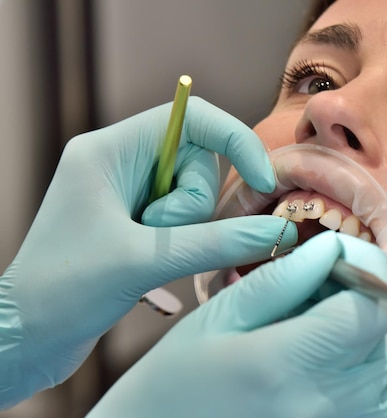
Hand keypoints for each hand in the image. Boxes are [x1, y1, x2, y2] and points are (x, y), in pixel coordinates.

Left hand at [0, 97, 296, 407]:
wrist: (25, 338)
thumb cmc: (64, 291)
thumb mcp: (146, 260)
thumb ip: (217, 242)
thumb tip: (279, 231)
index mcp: (110, 150)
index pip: (190, 117)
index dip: (234, 140)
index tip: (261, 181)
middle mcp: (121, 163)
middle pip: (198, 163)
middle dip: (194, 206)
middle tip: (159, 238)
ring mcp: (129, 194)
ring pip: (196, 197)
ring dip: (188, 231)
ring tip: (148, 258)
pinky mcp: (135, 223)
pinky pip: (185, 220)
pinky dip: (185, 242)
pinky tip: (156, 266)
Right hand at [88, 231, 386, 417]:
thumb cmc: (178, 379)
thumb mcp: (220, 316)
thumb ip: (281, 280)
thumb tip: (332, 248)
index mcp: (287, 363)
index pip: (373, 309)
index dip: (369, 271)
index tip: (341, 256)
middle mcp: (323, 403)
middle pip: (385, 335)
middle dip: (358, 302)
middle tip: (311, 297)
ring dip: (361, 341)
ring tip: (311, 337)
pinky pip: (380, 401)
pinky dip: (362, 377)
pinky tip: (319, 368)